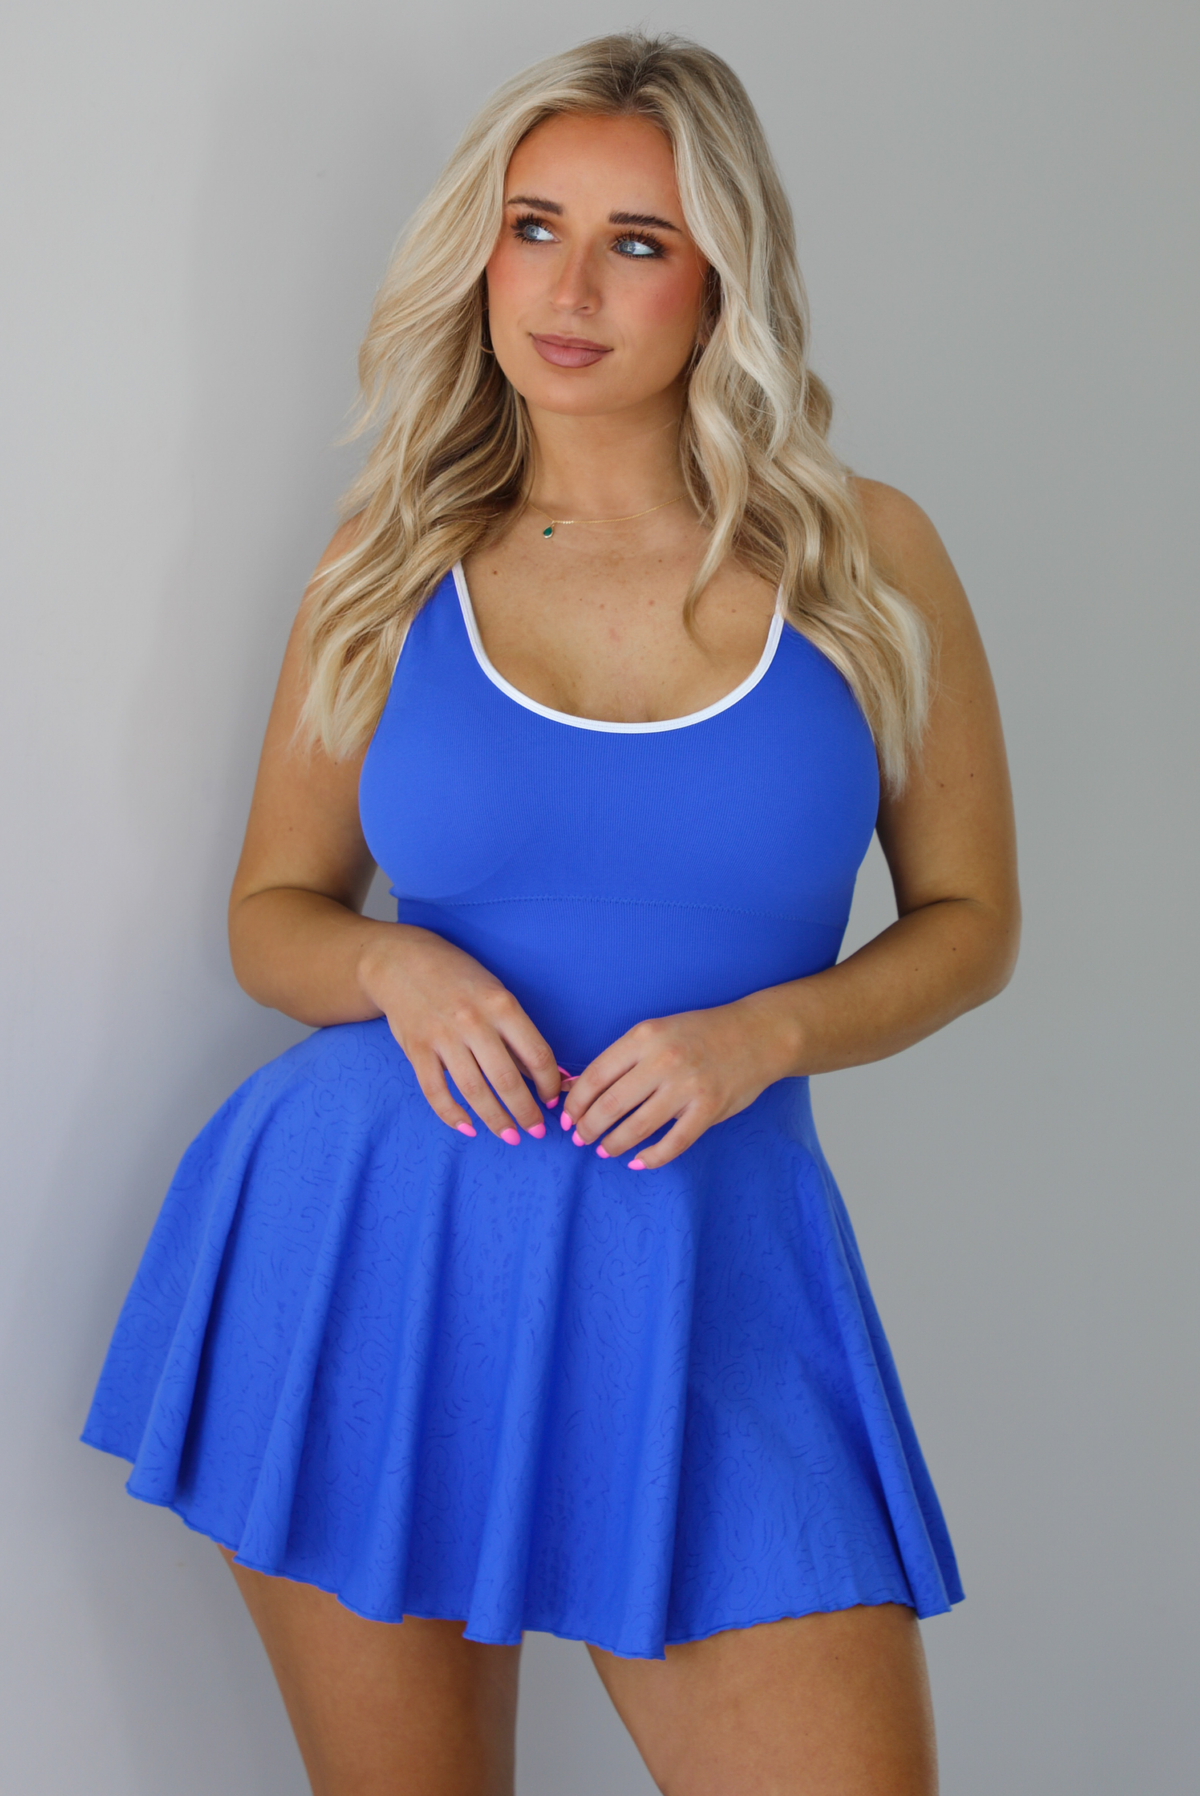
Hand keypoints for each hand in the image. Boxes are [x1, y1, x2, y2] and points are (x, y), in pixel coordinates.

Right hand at [358, 925, 561, 1142]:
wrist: (400, 961)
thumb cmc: (457, 977)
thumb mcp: (495, 993)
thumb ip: (515, 1034)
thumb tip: (547, 1074)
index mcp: (500, 1004)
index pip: (536, 1054)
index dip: (550, 1083)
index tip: (553, 1099)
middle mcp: (472, 1022)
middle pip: (506, 1079)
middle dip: (526, 1112)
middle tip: (537, 1131)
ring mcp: (442, 1037)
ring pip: (473, 1090)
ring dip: (495, 1120)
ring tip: (510, 1136)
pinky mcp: (416, 1050)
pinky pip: (435, 1091)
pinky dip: (452, 1115)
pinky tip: (468, 1127)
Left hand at [561, 996, 798, 1169]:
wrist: (756, 1035)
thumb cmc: (699, 1034)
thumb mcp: (656, 1033)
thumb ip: (620, 1060)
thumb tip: (573, 1086)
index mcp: (644, 1037)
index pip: (595, 1076)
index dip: (574, 1103)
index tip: (567, 1118)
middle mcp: (663, 1061)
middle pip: (610, 1105)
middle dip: (588, 1128)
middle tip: (581, 1138)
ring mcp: (687, 1087)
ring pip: (637, 1128)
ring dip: (613, 1145)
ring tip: (605, 1150)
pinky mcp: (708, 1110)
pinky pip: (672, 1144)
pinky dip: (650, 1158)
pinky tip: (638, 1162)